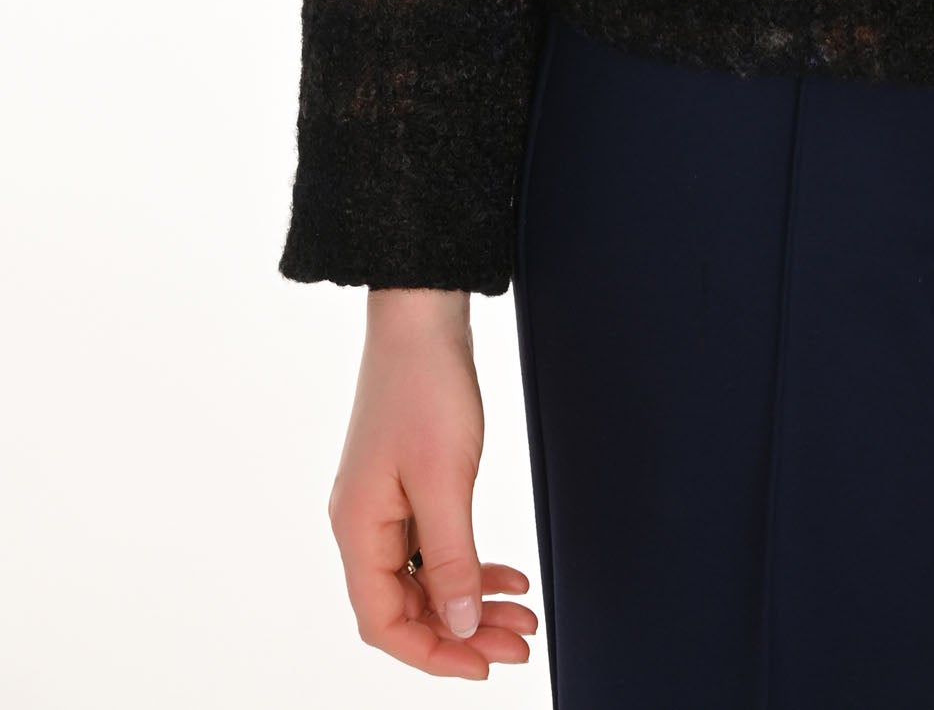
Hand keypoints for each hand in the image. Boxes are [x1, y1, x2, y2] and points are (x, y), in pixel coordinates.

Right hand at [326, 287, 539, 679]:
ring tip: (523, 615)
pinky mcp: (408, 488)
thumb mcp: (444, 480)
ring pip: (427, 582)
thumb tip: (458, 625)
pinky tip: (508, 575)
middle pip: (409, 608)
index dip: (433, 654)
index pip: (385, 623)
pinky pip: (436, 548)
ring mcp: (386, 507)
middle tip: (521, 643)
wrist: (422, 318)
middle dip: (464, 631)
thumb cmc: (426, 389)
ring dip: (473, 602)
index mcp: (359, 530)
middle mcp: (365, 526)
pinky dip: (471, 566)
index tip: (484, 665)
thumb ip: (452, 559)